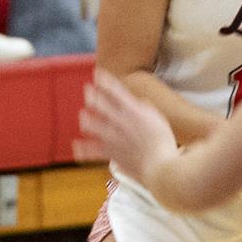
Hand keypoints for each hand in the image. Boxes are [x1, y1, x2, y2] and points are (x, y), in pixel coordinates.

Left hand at [75, 69, 180, 187]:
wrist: (161, 167)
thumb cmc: (165, 144)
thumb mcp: (159, 120)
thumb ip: (146, 110)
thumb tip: (137, 104)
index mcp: (134, 112)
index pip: (116, 91)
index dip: (105, 81)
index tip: (98, 74)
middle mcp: (120, 122)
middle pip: (99, 104)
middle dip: (92, 96)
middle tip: (88, 92)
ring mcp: (113, 137)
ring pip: (91, 124)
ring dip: (87, 119)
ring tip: (84, 117)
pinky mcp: (111, 153)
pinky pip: (91, 150)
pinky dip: (83, 149)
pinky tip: (77, 146)